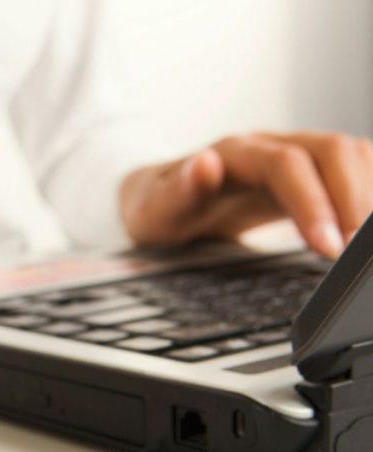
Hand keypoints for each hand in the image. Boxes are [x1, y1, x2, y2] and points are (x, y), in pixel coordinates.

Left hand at [120, 131, 372, 257]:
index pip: (286, 165)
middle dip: (353, 200)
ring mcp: (294, 153)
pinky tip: (366, 225)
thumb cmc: (159, 209)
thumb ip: (178, 192)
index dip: (313, 203)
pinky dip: (367, 192)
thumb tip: (204, 164)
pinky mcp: (309, 172)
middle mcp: (270, 144)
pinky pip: (354, 169)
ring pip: (351, 155)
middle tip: (356, 253)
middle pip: (331, 151)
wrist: (158, 201)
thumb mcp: (154, 211)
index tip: (329, 248)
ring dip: (367, 196)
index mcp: (233, 152)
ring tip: (364, 245)